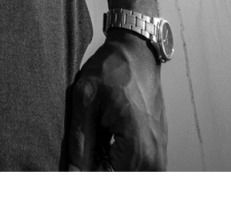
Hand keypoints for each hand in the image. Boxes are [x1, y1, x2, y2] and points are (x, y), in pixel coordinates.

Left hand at [67, 29, 166, 170]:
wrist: (137, 51)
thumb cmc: (112, 69)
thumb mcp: (86, 100)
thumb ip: (80, 143)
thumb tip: (71, 175)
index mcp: (137, 149)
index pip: (105, 180)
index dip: (84, 173)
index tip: (73, 164)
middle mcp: (154, 159)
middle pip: (116, 179)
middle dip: (94, 167)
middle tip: (81, 149)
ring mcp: (159, 155)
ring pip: (124, 174)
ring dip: (104, 164)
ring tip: (96, 136)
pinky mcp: (157, 149)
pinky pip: (134, 167)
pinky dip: (115, 159)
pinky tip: (104, 138)